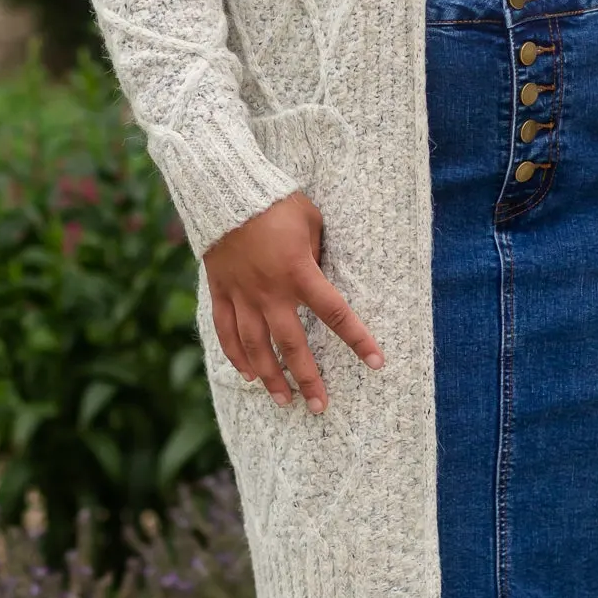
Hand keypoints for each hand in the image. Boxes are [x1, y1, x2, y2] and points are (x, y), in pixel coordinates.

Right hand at [202, 192, 383, 412]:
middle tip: (319, 406)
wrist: (224, 190)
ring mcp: (242, 294)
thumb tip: (323, 272)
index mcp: (299, 271)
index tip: (376, 362)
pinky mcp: (221, 291)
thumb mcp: (310, 220)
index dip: (357, 339)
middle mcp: (270, 290)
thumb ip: (318, 252)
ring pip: (256, 347)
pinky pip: (226, 331)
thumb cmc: (275, 201)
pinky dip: (236, 355)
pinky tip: (247, 375)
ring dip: (270, 377)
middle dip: (308, 378)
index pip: (335, 312)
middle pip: (292, 344)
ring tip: (284, 400)